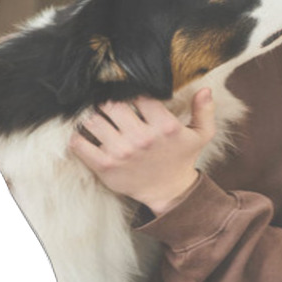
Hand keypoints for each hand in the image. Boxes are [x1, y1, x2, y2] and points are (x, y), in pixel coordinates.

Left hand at [68, 89, 216, 215]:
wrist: (169, 192)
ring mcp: (121, 152)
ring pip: (93, 120)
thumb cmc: (181, 159)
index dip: (129, 91)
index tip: (125, 93)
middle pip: (111, 104)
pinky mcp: (105, 166)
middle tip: (107, 103)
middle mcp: (142, 138)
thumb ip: (204, 111)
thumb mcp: (201, 135)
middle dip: (107, 101)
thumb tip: (205, 89)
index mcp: (165, 126)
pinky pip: (79, 144)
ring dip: (91, 115)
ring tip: (96, 116)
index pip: (137, 95)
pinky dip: (77, 135)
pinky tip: (84, 133)